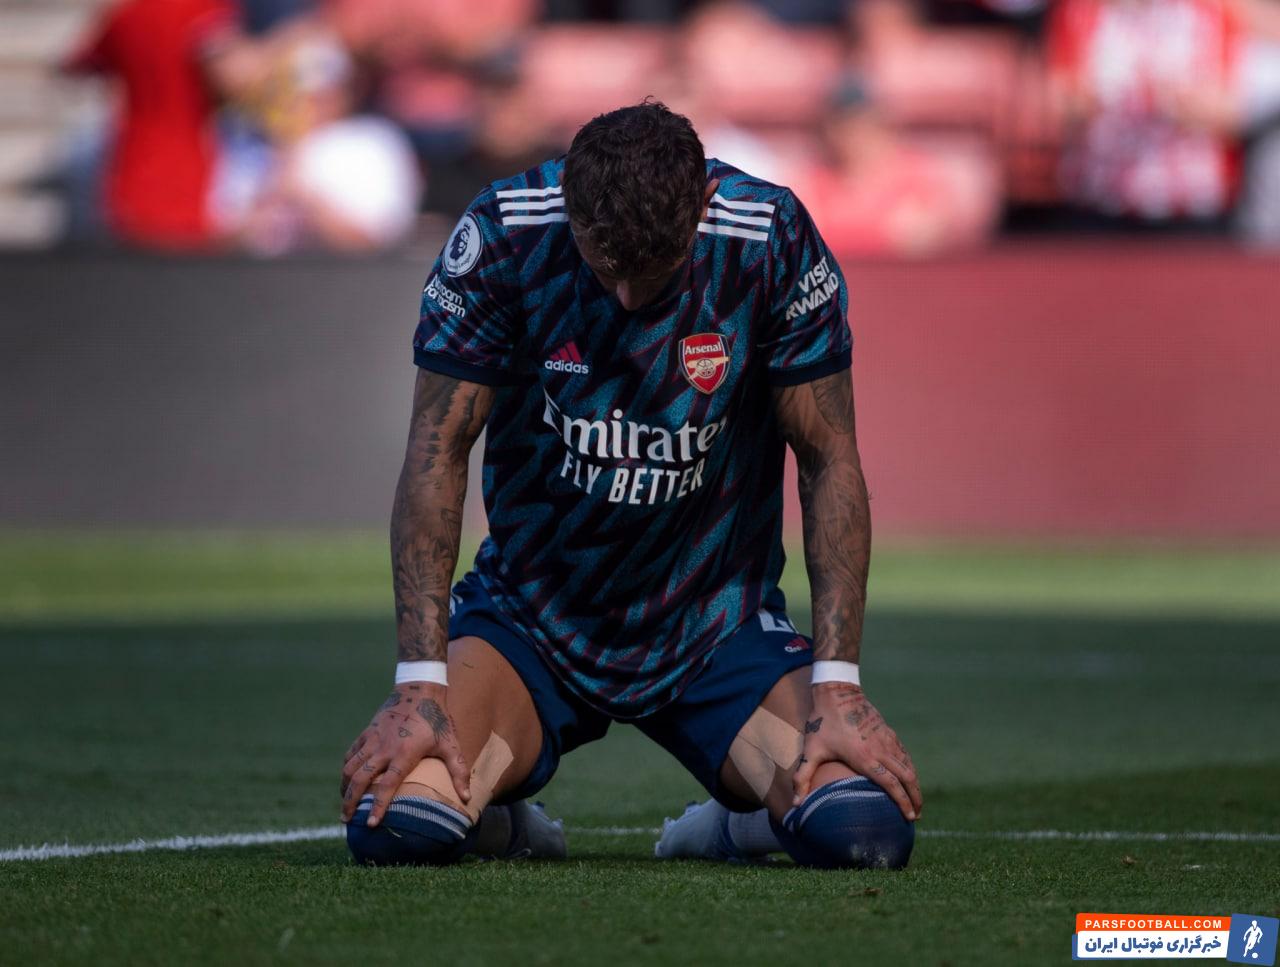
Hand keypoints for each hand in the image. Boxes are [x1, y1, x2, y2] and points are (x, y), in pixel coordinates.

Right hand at [340, 682, 470, 826]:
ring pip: (350, 767)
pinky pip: (350, 753)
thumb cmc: (437, 719)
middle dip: (350, 801)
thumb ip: (459, 771)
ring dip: (344, 788)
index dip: (378, 806)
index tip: (371, 824)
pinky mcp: (367, 732)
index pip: (387, 785)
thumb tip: (467, 798)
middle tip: (346, 820)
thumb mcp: (451, 744)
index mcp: (404, 753)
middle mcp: (384, 747)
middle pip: (360, 779)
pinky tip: (346, 781)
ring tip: (344, 805)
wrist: (419, 688)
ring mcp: (372, 739)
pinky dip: (345, 769)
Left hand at [793, 683, 921, 820]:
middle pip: (906, 778)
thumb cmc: (822, 722)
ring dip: (915, 784)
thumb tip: (794, 804)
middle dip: (915, 798)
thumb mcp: (811, 750)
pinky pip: (904, 753)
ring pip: (908, 765)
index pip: (891, 784)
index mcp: (864, 758)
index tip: (910, 817)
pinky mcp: (888, 731)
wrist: (837, 691)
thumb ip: (803, 777)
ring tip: (917, 800)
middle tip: (917, 815)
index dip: (902, 802)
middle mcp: (880, 750)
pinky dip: (910, 767)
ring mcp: (886, 739)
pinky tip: (910, 776)